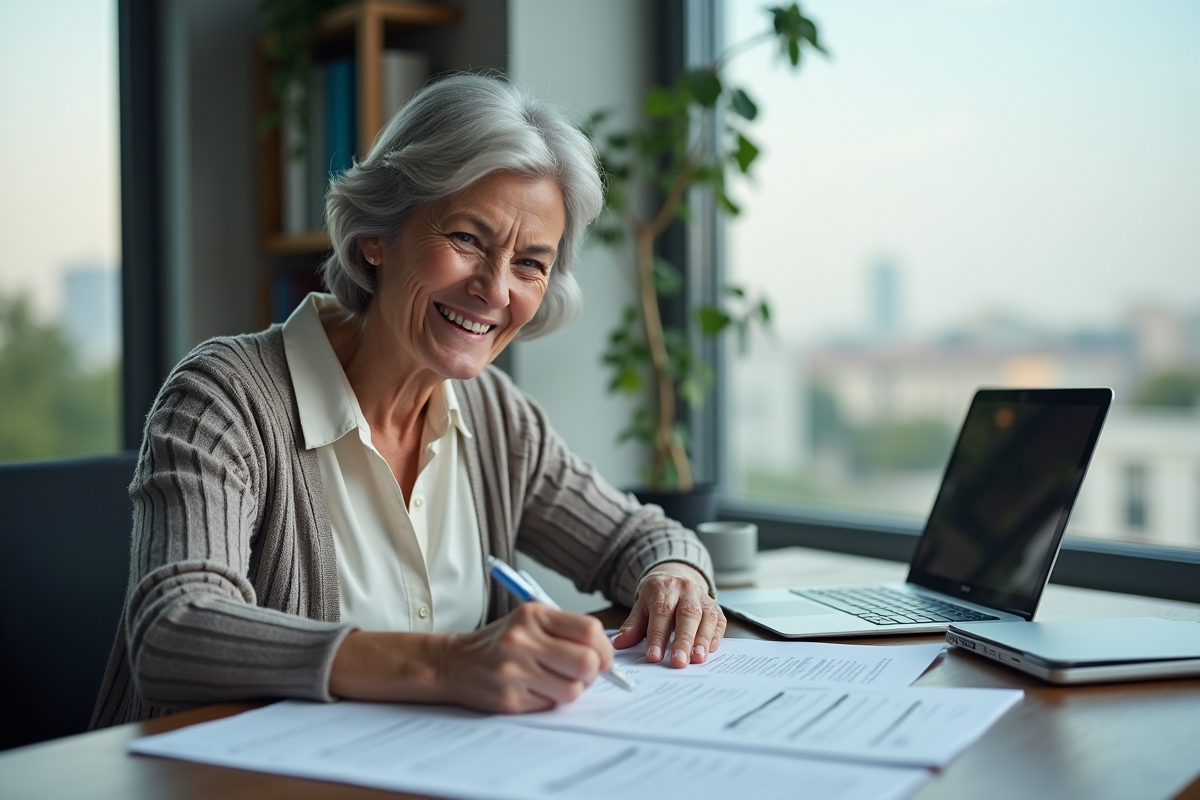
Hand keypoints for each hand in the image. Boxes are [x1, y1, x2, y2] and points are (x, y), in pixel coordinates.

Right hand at [440, 603, 613, 712]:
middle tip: (583, 672)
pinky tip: (535, 689)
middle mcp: (522, 640)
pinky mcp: (510, 699)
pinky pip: (551, 705)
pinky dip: (551, 700)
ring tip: (556, 680)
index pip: (590, 631)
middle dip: (593, 672)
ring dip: (572, 689)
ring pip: (573, 690)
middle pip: (586, 663)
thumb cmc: (501, 642)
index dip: (604, 648)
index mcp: (533, 615)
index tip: (602, 657)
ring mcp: (514, 671)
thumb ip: (567, 630)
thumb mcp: (530, 620)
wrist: (454, 663)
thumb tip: (606, 655)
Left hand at [611, 562, 725, 667]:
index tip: (653, 657)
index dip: (657, 636)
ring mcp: (702, 597)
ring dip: (702, 639)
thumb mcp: (641, 606)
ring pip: (706, 617)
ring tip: (697, 659)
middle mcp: (685, 590)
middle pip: (687, 614)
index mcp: (663, 588)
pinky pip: (719, 621)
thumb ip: (633, 626)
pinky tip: (710, 651)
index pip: (661, 613)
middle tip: (679, 662)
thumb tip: (619, 644)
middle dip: (683, 640)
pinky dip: (715, 637)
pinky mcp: (715, 607)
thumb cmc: (658, 597)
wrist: (676, 575)